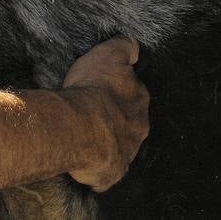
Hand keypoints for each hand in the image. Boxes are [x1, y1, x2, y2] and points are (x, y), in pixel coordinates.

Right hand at [61, 36, 149, 191]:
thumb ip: (124, 47)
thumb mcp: (108, 54)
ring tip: (87, 137)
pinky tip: (86, 162)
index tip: (105, 91)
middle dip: (118, 120)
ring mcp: (126, 153)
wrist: (81, 128)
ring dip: (108, 143)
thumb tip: (135, 47)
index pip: (135, 94)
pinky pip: (106, 172)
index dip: (119, 92)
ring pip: (120, 147)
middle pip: (131, 123)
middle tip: (95, 115)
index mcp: (139, 101)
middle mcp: (139, 128)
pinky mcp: (111, 173)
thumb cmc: (93, 89)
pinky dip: (98, 169)